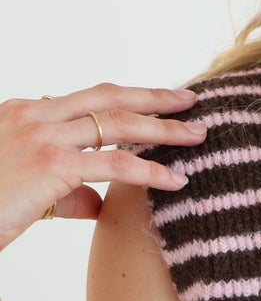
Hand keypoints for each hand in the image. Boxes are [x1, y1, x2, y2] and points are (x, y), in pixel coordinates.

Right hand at [0, 84, 204, 252]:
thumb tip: (97, 202)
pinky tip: (175, 178)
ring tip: (197, 136)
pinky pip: (115, 164)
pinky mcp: (50, 165)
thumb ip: (64, 192)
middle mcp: (32, 116)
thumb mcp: (22, 190)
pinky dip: (151, 170)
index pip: (86, 99)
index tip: (159, 101)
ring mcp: (41, 137)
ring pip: (119, 124)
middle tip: (191, 101)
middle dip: (155, 98)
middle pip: (108, 98)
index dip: (127, 99)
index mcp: (22, 114)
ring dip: (164, 129)